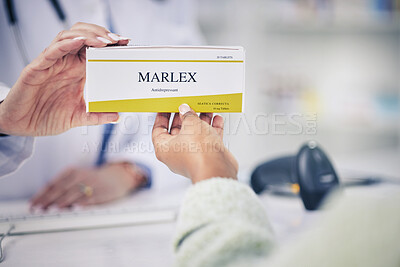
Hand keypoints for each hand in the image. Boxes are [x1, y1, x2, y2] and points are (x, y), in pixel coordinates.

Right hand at [0, 22, 129, 135]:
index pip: (95, 49)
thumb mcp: (78, 117)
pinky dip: (66, 44)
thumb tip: (117, 116)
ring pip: (69, 37)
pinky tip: (79, 41)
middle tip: (118, 40)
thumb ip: (96, 116)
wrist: (22, 125)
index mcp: (77, 71)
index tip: (125, 44)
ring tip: (104, 41)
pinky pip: (52, 51)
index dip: (110, 44)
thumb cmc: (46, 116)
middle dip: (102, 34)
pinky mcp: (38, 68)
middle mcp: (66, 63)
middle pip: (84, 37)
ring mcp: (52, 64)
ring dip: (88, 36)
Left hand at [30, 162, 146, 209]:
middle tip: (38, 209)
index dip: (41, 194)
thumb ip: (61, 186)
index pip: (53, 183)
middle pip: (61, 189)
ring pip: (74, 193)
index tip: (32, 204)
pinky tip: (75, 208)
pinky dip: (82, 203)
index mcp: (72, 171)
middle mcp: (81, 176)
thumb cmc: (92, 179)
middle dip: (48, 200)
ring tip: (52, 209)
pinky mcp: (102, 192)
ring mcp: (92, 184)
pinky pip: (91, 198)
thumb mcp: (76, 177)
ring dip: (63, 202)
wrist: (117, 177)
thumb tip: (43, 201)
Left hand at [152, 104, 237, 182]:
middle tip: (188, 106)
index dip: (162, 117)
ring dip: (200, 121)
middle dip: (185, 117)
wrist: (217, 168)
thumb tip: (185, 110)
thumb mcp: (190, 124)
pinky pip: (207, 140)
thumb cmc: (198, 153)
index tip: (167, 108)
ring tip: (205, 110)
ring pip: (195, 135)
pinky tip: (216, 120)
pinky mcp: (206, 157)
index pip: (158, 130)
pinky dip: (212, 129)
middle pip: (178, 131)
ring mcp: (192, 156)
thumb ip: (187, 115)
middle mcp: (176, 154)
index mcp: (164, 148)